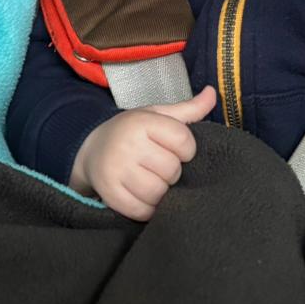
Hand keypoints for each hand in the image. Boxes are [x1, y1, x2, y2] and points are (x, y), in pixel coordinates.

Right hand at [70, 86, 215, 219]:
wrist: (92, 148)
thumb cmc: (132, 133)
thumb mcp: (157, 115)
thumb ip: (189, 108)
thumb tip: (212, 93)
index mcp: (142, 122)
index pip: (184, 142)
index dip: (186, 149)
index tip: (174, 149)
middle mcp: (127, 145)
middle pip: (172, 170)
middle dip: (172, 172)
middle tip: (159, 166)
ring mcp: (116, 170)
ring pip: (158, 193)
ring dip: (161, 192)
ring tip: (153, 181)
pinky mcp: (110, 193)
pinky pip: (142, 210)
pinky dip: (148, 208)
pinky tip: (143, 196)